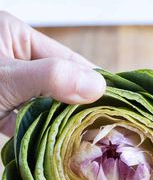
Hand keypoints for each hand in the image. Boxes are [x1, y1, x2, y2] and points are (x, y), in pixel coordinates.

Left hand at [0, 11, 105, 135]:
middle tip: (106, 122)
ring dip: (63, 121)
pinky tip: (65, 142)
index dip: (91, 79)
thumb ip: (51, 77)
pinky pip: (33, 121)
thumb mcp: (10, 76)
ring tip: (90, 134)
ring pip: (48, 104)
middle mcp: (18, 62)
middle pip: (60, 82)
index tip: (114, 99)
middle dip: (79, 103)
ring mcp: (13, 89)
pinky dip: (46, 133)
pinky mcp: (6, 112)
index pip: (66, 58)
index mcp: (18, 38)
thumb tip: (97, 86)